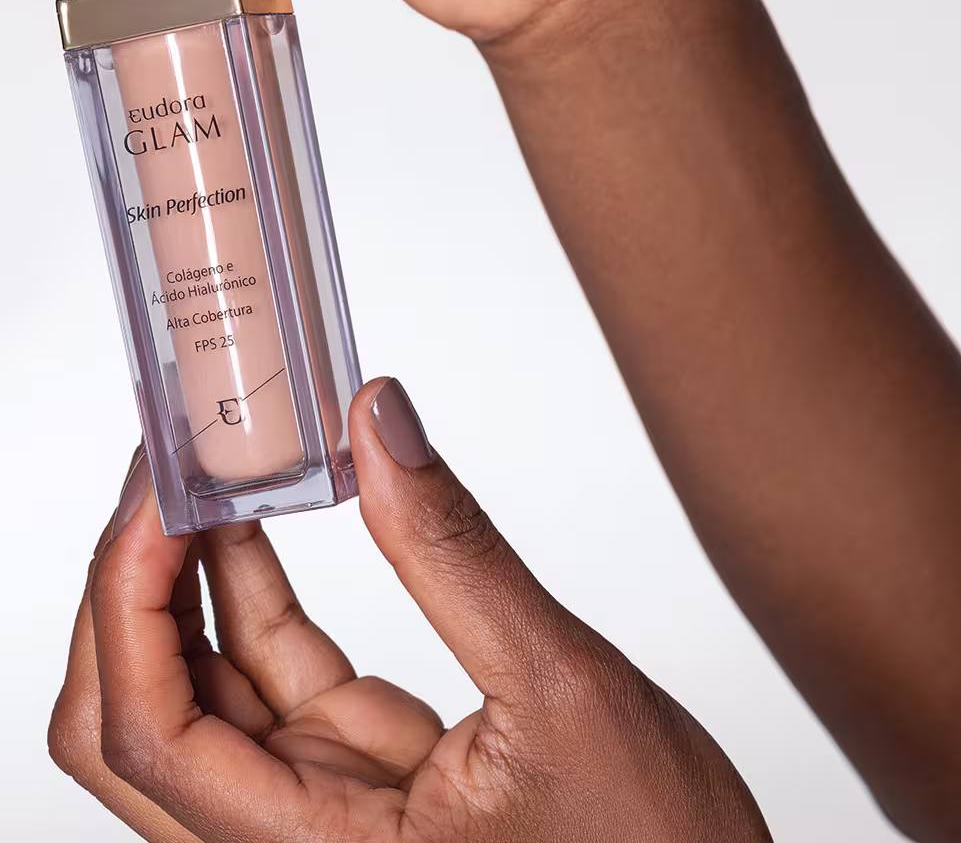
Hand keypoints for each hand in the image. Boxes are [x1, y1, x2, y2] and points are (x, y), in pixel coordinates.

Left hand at [48, 379, 771, 842]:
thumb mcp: (563, 686)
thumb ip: (456, 552)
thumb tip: (379, 424)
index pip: (154, 735)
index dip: (129, 601)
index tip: (160, 488)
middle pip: (141, 722)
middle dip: (129, 589)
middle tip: (165, 470)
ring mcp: (322, 808)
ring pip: (197, 696)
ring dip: (183, 581)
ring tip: (206, 469)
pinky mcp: (358, 773)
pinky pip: (269, 680)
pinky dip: (251, 593)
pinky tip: (257, 515)